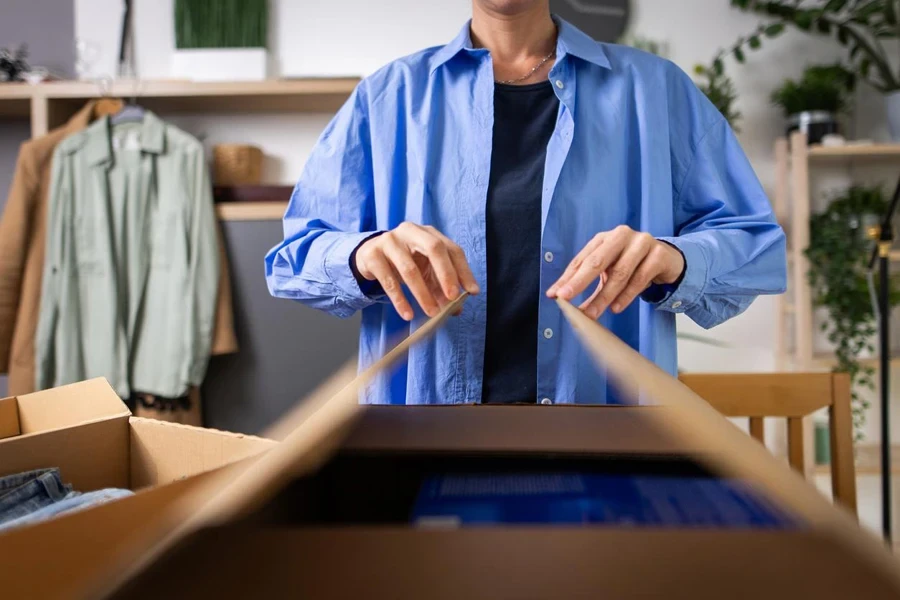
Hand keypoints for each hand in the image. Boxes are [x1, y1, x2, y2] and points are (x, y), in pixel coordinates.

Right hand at [354, 222, 479, 320]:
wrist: (369, 256)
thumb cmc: (403, 262)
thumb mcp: (424, 272)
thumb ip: (441, 287)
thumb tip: (456, 309)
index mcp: (429, 233)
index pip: (452, 249)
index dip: (463, 271)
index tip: (472, 292)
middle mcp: (410, 231)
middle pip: (434, 248)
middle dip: (446, 274)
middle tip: (452, 298)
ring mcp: (389, 241)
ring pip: (410, 269)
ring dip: (423, 294)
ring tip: (431, 313)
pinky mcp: (372, 255)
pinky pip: (389, 281)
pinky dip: (400, 300)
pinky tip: (408, 314)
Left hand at [547, 225, 684, 318]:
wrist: (667, 259)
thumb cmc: (632, 264)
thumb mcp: (608, 270)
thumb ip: (586, 281)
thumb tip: (559, 297)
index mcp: (604, 238)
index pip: (582, 259)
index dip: (567, 278)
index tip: (555, 295)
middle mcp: (621, 236)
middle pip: (597, 261)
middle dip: (579, 282)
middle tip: (566, 299)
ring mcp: (642, 243)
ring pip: (620, 272)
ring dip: (604, 296)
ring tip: (592, 313)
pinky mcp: (659, 255)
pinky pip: (640, 278)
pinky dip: (626, 295)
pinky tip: (616, 307)